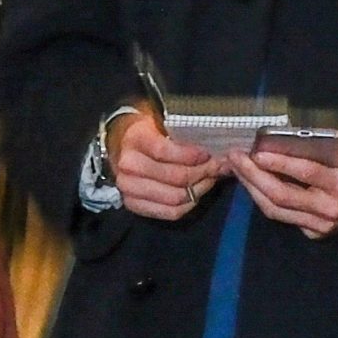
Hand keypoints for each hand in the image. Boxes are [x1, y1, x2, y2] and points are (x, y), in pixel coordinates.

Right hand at [105, 106, 220, 221]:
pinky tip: (196, 194)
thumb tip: (214, 151)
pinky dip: (188, 205)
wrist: (120, 145)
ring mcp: (129, 189)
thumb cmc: (147, 133)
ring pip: (174, 198)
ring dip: (198, 190)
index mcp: (135, 140)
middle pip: (174, 178)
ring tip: (208, 179)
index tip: (208, 154)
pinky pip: (169, 212)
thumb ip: (183, 136)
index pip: (165, 152)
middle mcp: (128, 167)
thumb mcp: (160, 124)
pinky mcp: (133, 205)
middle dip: (202, 173)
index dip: (191, 156)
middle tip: (216, 167)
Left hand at [230, 124, 337, 235]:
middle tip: (235, 158)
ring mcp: (321, 225)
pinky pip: (283, 217)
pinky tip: (254, 185)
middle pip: (281, 195)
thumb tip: (292, 129)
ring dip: (252, 189)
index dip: (279, 163)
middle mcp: (330, 209)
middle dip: (253, 176)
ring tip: (237, 170)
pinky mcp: (315, 233)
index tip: (257, 153)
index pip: (305, 174)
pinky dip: (265, 200)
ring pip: (276, 211)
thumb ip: (327, 142)